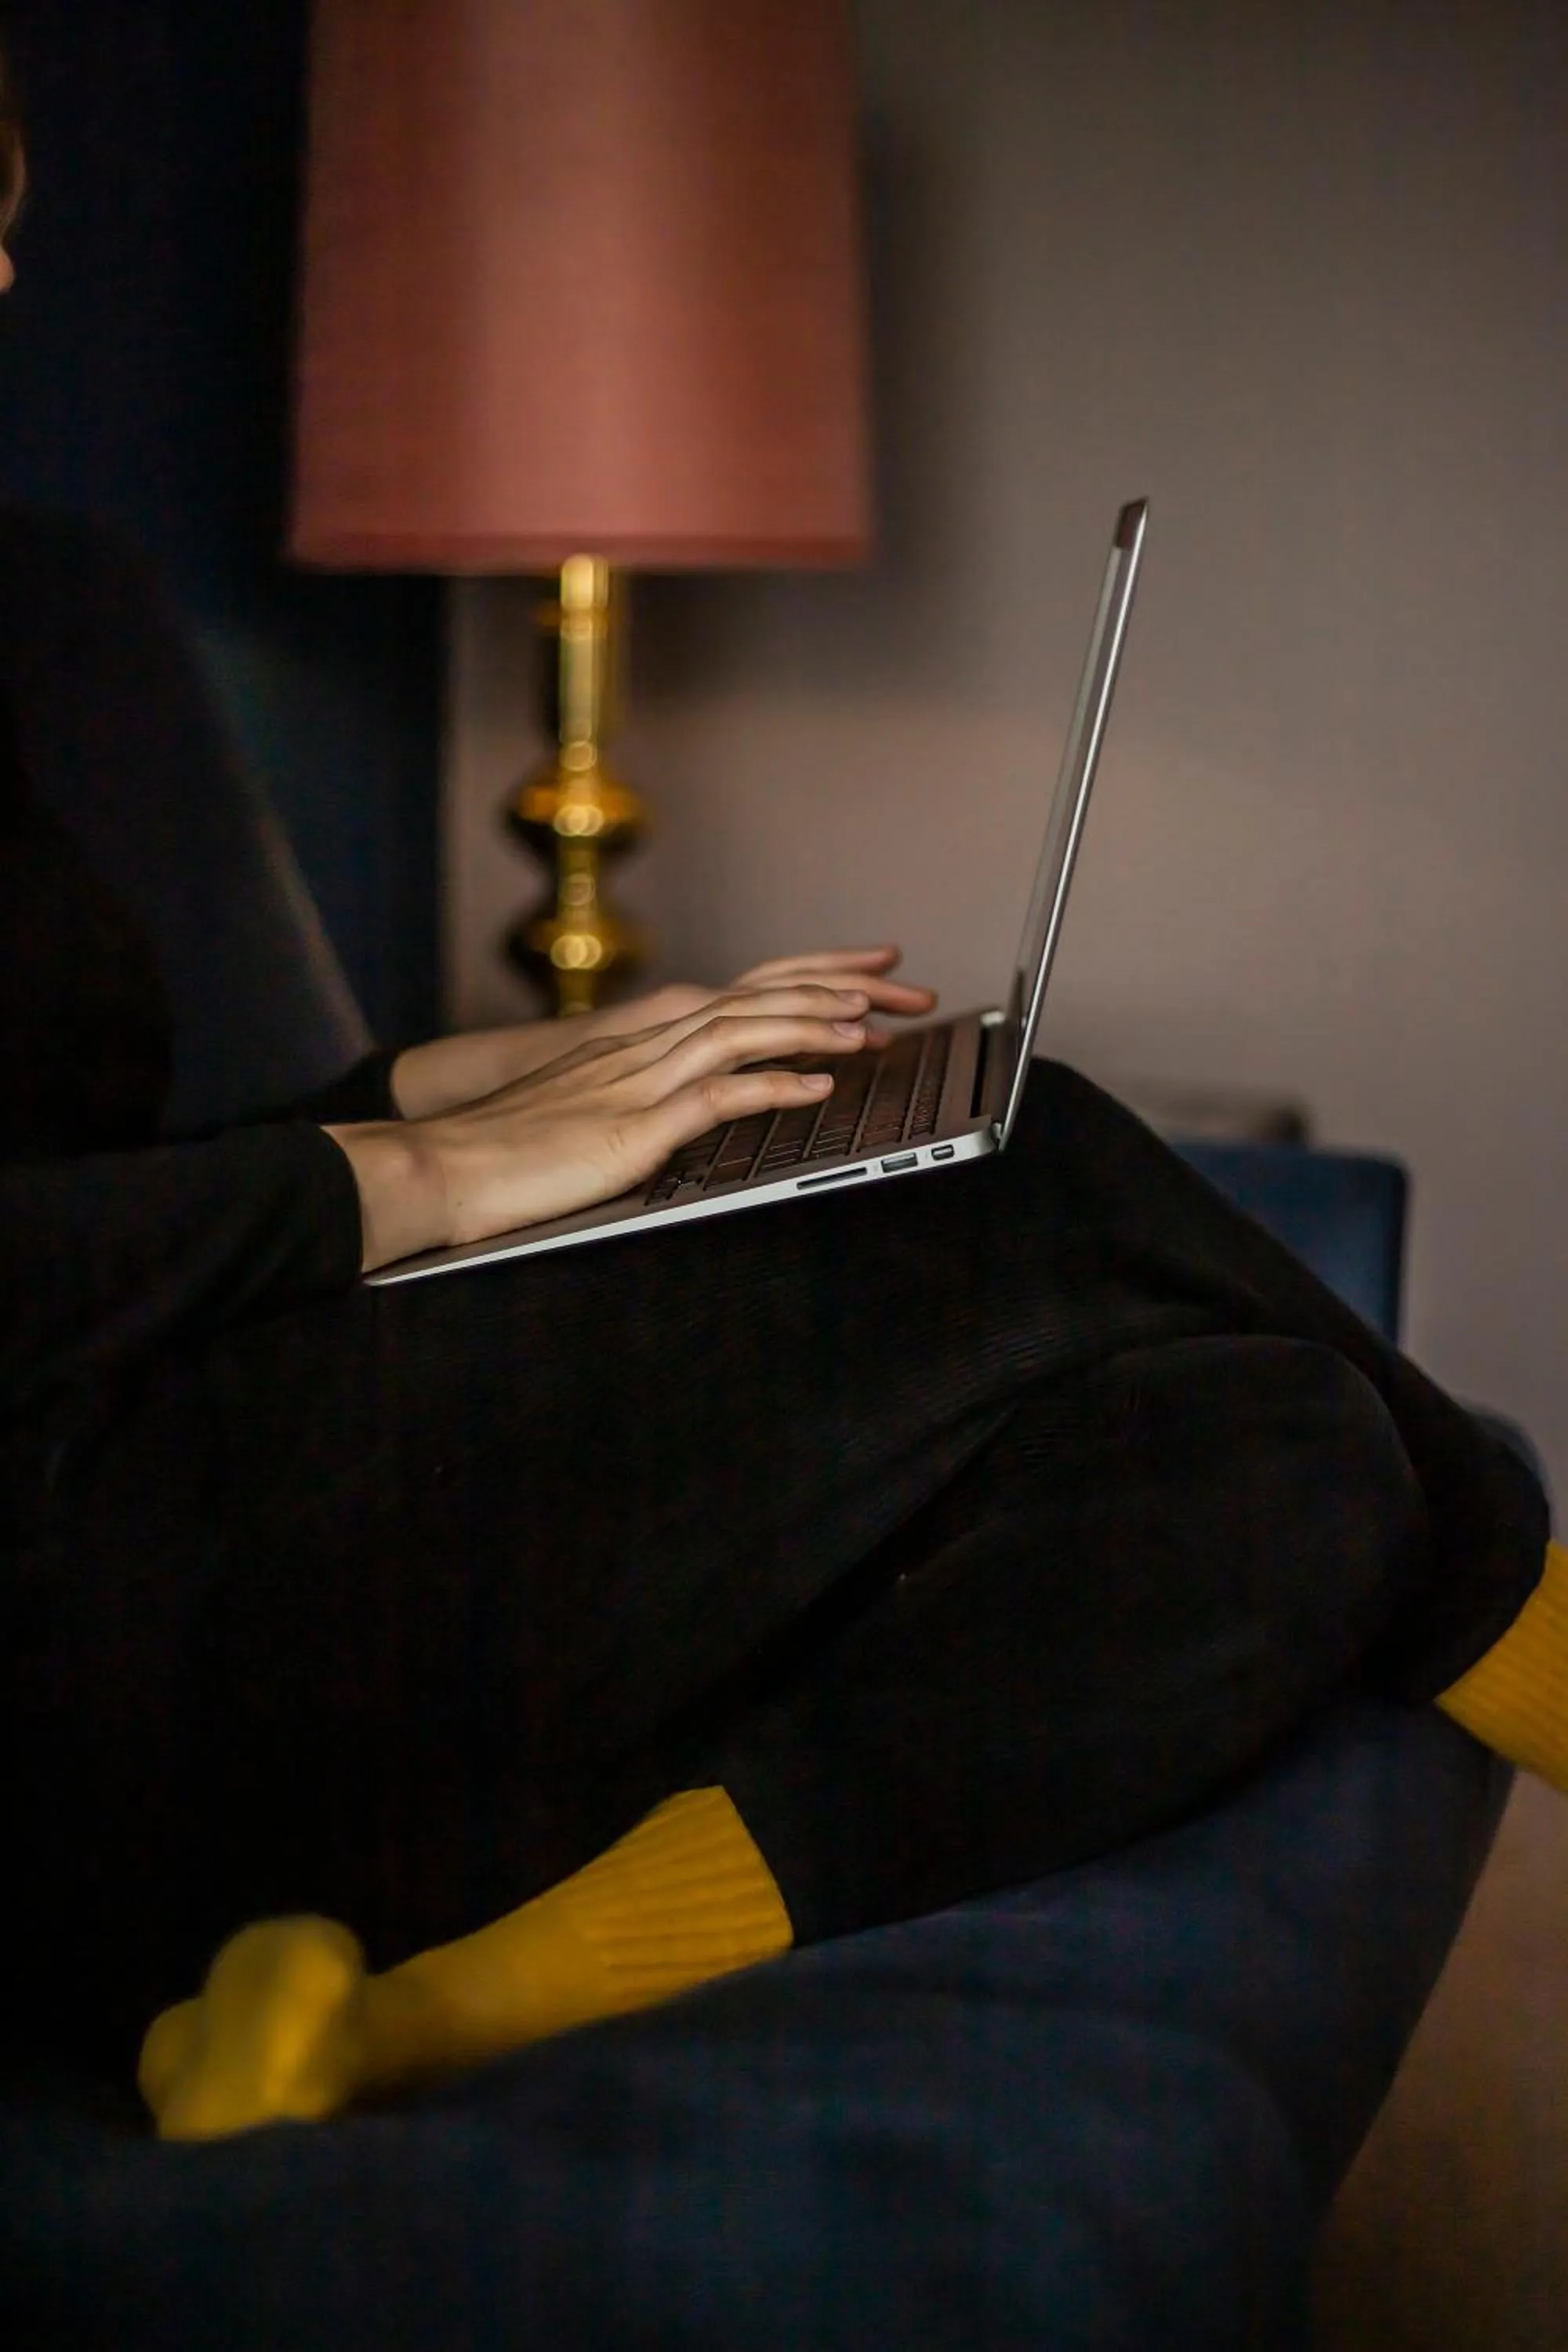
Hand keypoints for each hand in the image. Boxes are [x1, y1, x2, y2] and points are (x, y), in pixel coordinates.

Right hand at [387, 946, 936, 1119]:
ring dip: (812, 1026)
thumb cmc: (501, 1157)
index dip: (796, 986)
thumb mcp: (577, 1121)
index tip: (853, 982)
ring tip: (868, 1025)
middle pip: (750, 1001)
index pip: (731, 999)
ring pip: (743, 1032)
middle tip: (891, 988)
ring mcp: (636, 1082)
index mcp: (631, 1048)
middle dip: (827, 991)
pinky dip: (775, 1085)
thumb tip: (667, 1124)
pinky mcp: (632, 1126)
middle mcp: (640, 1050)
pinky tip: (817, 1086)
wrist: (440, 1167)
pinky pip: (718, 1095)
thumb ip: (627, 1112)